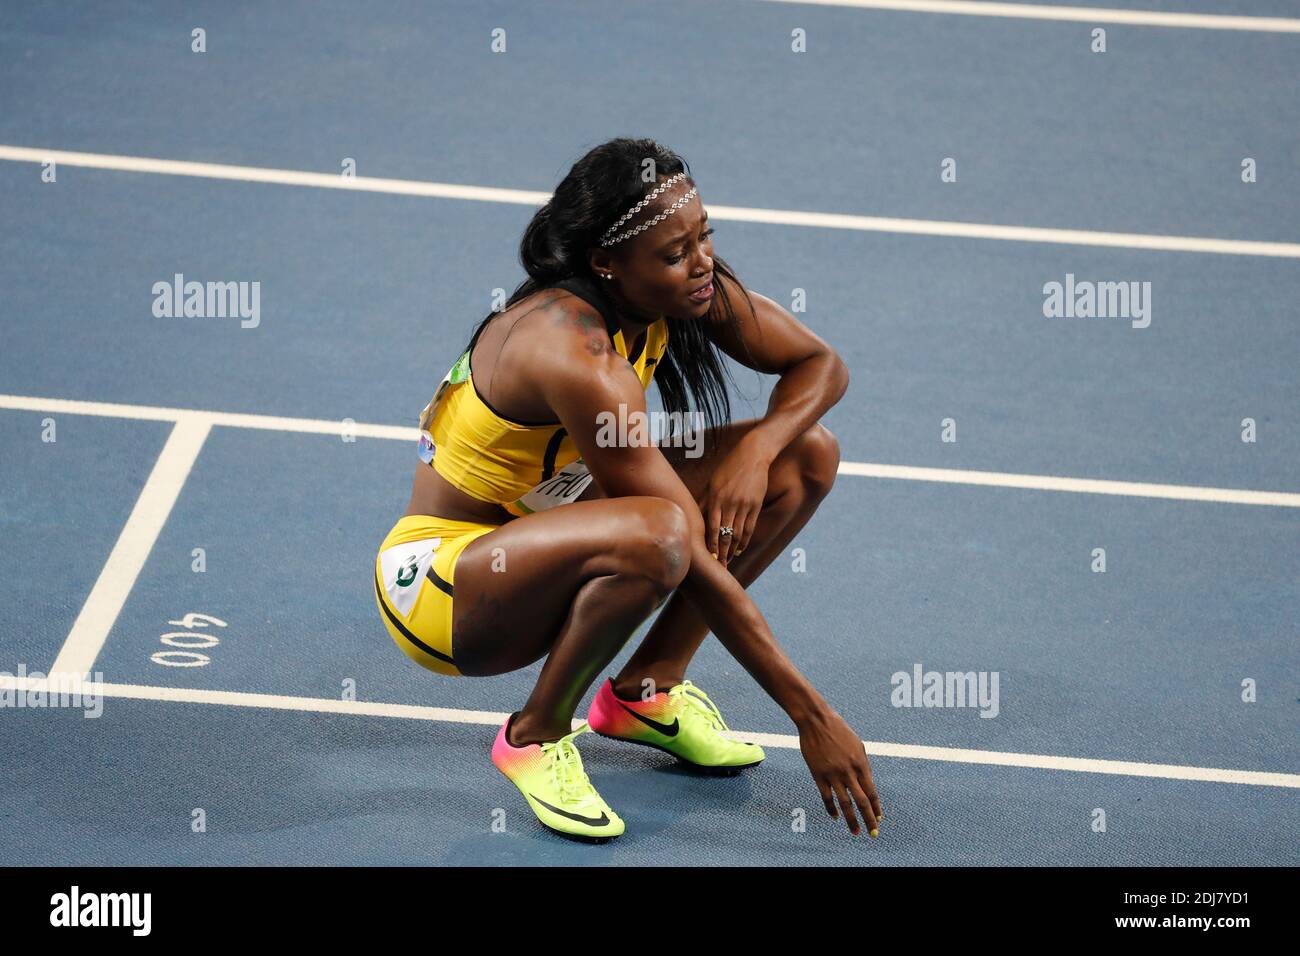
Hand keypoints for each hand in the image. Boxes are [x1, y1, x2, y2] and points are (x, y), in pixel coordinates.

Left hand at [697, 440, 769, 565]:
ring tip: (728, 562)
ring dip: (732, 550)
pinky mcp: (756, 505)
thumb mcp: (712, 482)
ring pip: (737, 533)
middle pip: (724, 534)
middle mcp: (729, 503)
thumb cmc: (728, 467)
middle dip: (721, 553)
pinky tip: (740, 549)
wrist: (753, 454)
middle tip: (718, 568)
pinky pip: (750, 527)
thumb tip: (693, 517)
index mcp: (715, 497)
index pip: (711, 527)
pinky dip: (745, 540)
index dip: (710, 545)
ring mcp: (744, 504)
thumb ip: (704, 501)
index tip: (708, 558)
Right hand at [797, 707, 882, 836]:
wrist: (816, 720)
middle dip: (869, 819)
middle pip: (861, 801)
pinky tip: (835, 817)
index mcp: (860, 763)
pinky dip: (831, 809)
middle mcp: (848, 772)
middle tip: (873, 833)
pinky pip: (826, 797)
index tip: (879, 819)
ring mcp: (833, 774)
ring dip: (851, 820)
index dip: (876, 807)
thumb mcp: (857, 745)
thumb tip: (866, 783)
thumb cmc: (838, 730)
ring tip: (856, 832)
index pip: (871, 791)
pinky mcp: (818, 775)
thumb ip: (862, 765)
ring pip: (845, 804)